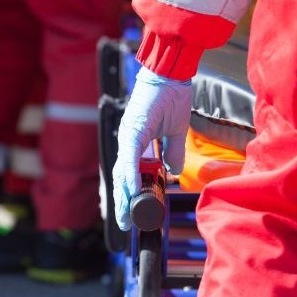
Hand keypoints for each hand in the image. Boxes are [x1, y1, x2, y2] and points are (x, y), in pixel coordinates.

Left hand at [113, 67, 192, 230]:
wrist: (171, 73)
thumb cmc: (172, 95)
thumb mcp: (175, 131)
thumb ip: (172, 152)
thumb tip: (173, 171)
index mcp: (137, 141)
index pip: (129, 172)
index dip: (128, 193)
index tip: (130, 212)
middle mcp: (129, 140)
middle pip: (121, 176)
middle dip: (122, 201)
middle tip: (123, 223)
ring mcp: (129, 135)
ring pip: (122, 170)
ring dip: (123, 194)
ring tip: (124, 215)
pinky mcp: (134, 130)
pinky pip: (130, 157)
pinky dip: (130, 174)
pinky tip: (131, 190)